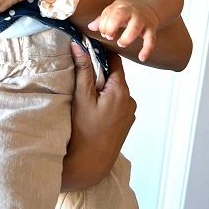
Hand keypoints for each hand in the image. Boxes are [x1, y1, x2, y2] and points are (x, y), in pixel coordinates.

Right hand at [61, 44, 135, 190]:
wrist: (91, 163)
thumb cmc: (85, 130)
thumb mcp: (82, 96)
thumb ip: (83, 69)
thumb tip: (78, 46)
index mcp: (121, 90)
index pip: (114, 60)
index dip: (101, 52)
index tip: (88, 48)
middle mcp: (130, 99)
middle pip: (115, 75)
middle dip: (100, 72)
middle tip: (82, 74)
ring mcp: (130, 111)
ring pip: (116, 89)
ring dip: (103, 87)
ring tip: (87, 95)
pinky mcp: (127, 121)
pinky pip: (118, 102)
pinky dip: (107, 100)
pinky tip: (95, 109)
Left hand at [88, 0, 158, 61]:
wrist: (149, 8)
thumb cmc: (128, 12)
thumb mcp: (114, 11)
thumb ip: (102, 19)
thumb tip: (90, 27)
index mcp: (120, 6)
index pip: (108, 13)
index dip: (103, 25)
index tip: (103, 33)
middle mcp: (131, 11)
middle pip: (120, 15)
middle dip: (111, 27)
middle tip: (109, 37)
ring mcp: (142, 20)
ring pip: (135, 28)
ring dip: (126, 38)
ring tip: (121, 44)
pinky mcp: (151, 29)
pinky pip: (151, 39)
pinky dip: (147, 49)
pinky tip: (142, 58)